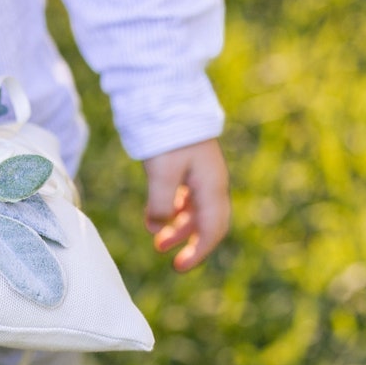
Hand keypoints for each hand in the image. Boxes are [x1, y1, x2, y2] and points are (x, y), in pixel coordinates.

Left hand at [143, 138, 229, 270]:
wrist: (167, 97)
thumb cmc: (168, 134)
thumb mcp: (162, 173)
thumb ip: (161, 204)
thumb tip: (157, 228)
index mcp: (211, 185)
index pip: (213, 229)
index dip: (199, 251)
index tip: (180, 267)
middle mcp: (210, 181)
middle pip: (207, 222)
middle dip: (190, 243)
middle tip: (171, 260)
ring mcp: (199, 173)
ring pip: (193, 211)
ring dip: (177, 228)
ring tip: (156, 241)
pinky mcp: (186, 165)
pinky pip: (183, 196)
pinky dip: (170, 210)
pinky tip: (152, 218)